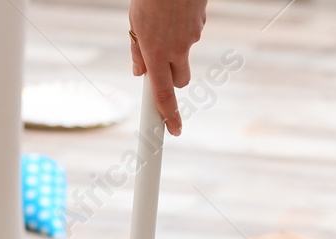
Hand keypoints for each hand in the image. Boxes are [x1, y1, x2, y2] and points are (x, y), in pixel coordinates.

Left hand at [129, 0, 205, 135]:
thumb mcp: (134, 24)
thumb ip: (137, 52)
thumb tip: (139, 72)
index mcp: (155, 53)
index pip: (163, 95)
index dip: (168, 116)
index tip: (173, 131)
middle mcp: (176, 50)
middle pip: (179, 81)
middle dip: (172, 77)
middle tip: (161, 61)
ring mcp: (191, 38)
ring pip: (185, 56)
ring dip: (176, 49)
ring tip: (164, 21)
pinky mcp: (200, 25)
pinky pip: (192, 35)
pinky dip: (183, 28)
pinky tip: (175, 12)